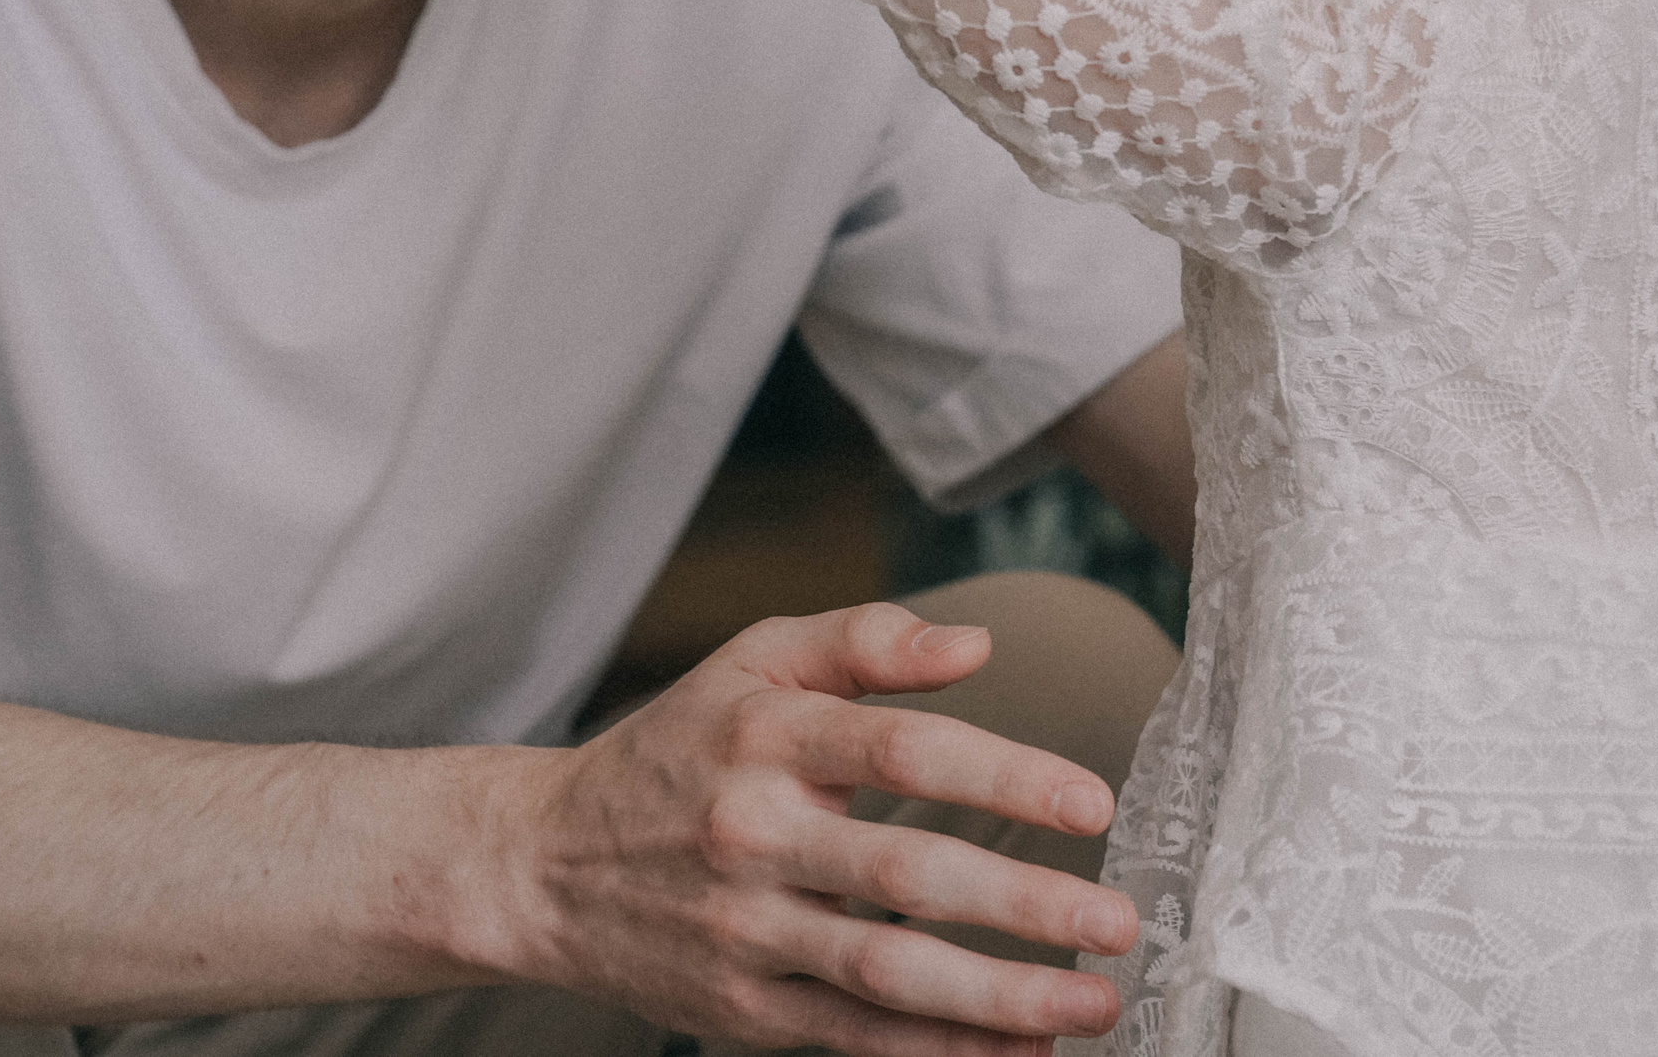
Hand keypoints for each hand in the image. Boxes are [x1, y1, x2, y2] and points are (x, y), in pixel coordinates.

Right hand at [512, 602, 1132, 1055]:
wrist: (541, 864)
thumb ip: (865, 641)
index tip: (1091, 802)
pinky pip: (854, 1039)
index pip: (903, 750)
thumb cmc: (675, 751)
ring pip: (885, 974)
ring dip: (999, 999)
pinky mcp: (740, 1010)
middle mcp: (754, 834)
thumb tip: (975, 644)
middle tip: (1116, 920)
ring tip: (1089, 1004)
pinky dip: (940, 1053)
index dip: (1003, 776)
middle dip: (1024, 902)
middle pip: (905, 873)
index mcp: (766, 735)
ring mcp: (744, 931)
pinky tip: (1017, 1052)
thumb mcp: (752, 661)